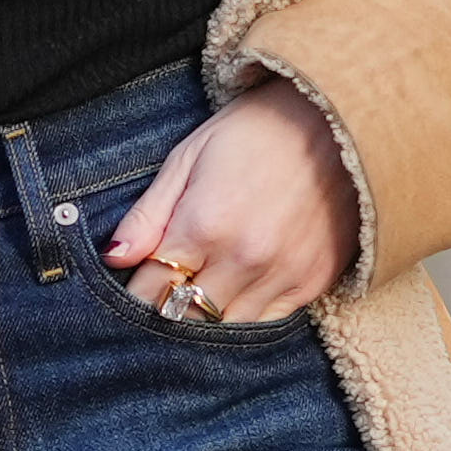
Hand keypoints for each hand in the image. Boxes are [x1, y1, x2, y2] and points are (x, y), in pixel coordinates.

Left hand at [103, 81, 356, 327]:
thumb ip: (148, 214)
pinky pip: (267, 323)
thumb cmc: (253, 132)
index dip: (136, 293)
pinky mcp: (311, 282)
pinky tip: (238, 294)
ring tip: (200, 296)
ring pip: (226, 329)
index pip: (151, 288)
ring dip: (206, 320)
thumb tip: (114, 258)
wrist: (336, 121)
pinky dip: (246, 316)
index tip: (135, 287)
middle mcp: (243, 258)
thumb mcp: (188, 157)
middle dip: (167, 310)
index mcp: (203, 224)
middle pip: (185, 316)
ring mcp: (281, 274)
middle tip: (164, 296)